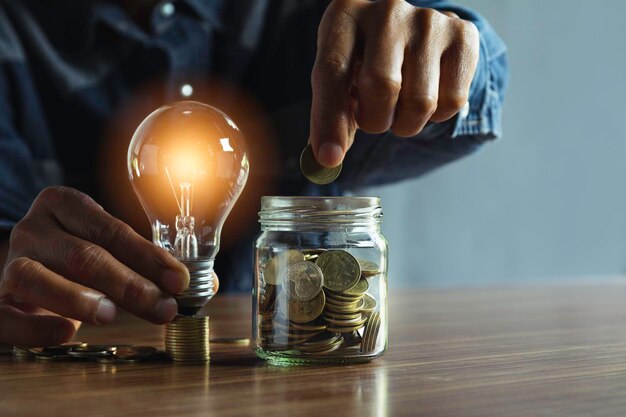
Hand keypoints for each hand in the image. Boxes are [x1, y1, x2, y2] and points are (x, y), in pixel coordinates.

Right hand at [0, 186, 200, 346]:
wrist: (24, 265)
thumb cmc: (76, 255)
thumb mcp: (108, 246)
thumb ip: (148, 261)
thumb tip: (203, 282)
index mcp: (66, 205)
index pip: (112, 230)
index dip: (148, 257)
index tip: (179, 280)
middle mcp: (34, 229)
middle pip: (84, 255)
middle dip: (130, 285)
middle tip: (163, 308)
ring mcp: (9, 262)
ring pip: (36, 277)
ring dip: (79, 298)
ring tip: (111, 315)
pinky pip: (6, 316)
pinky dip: (35, 327)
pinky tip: (67, 334)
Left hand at [309, 0, 479, 166]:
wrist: (411, 32)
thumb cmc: (364, 61)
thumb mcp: (340, 77)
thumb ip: (331, 116)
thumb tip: (327, 160)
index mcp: (345, 15)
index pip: (332, 71)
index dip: (329, 120)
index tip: (330, 157)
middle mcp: (387, 10)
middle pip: (382, 86)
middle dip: (376, 120)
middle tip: (375, 119)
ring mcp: (428, 20)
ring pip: (420, 102)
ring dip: (406, 124)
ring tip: (400, 106)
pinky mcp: (462, 36)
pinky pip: (452, 102)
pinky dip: (437, 116)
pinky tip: (427, 94)